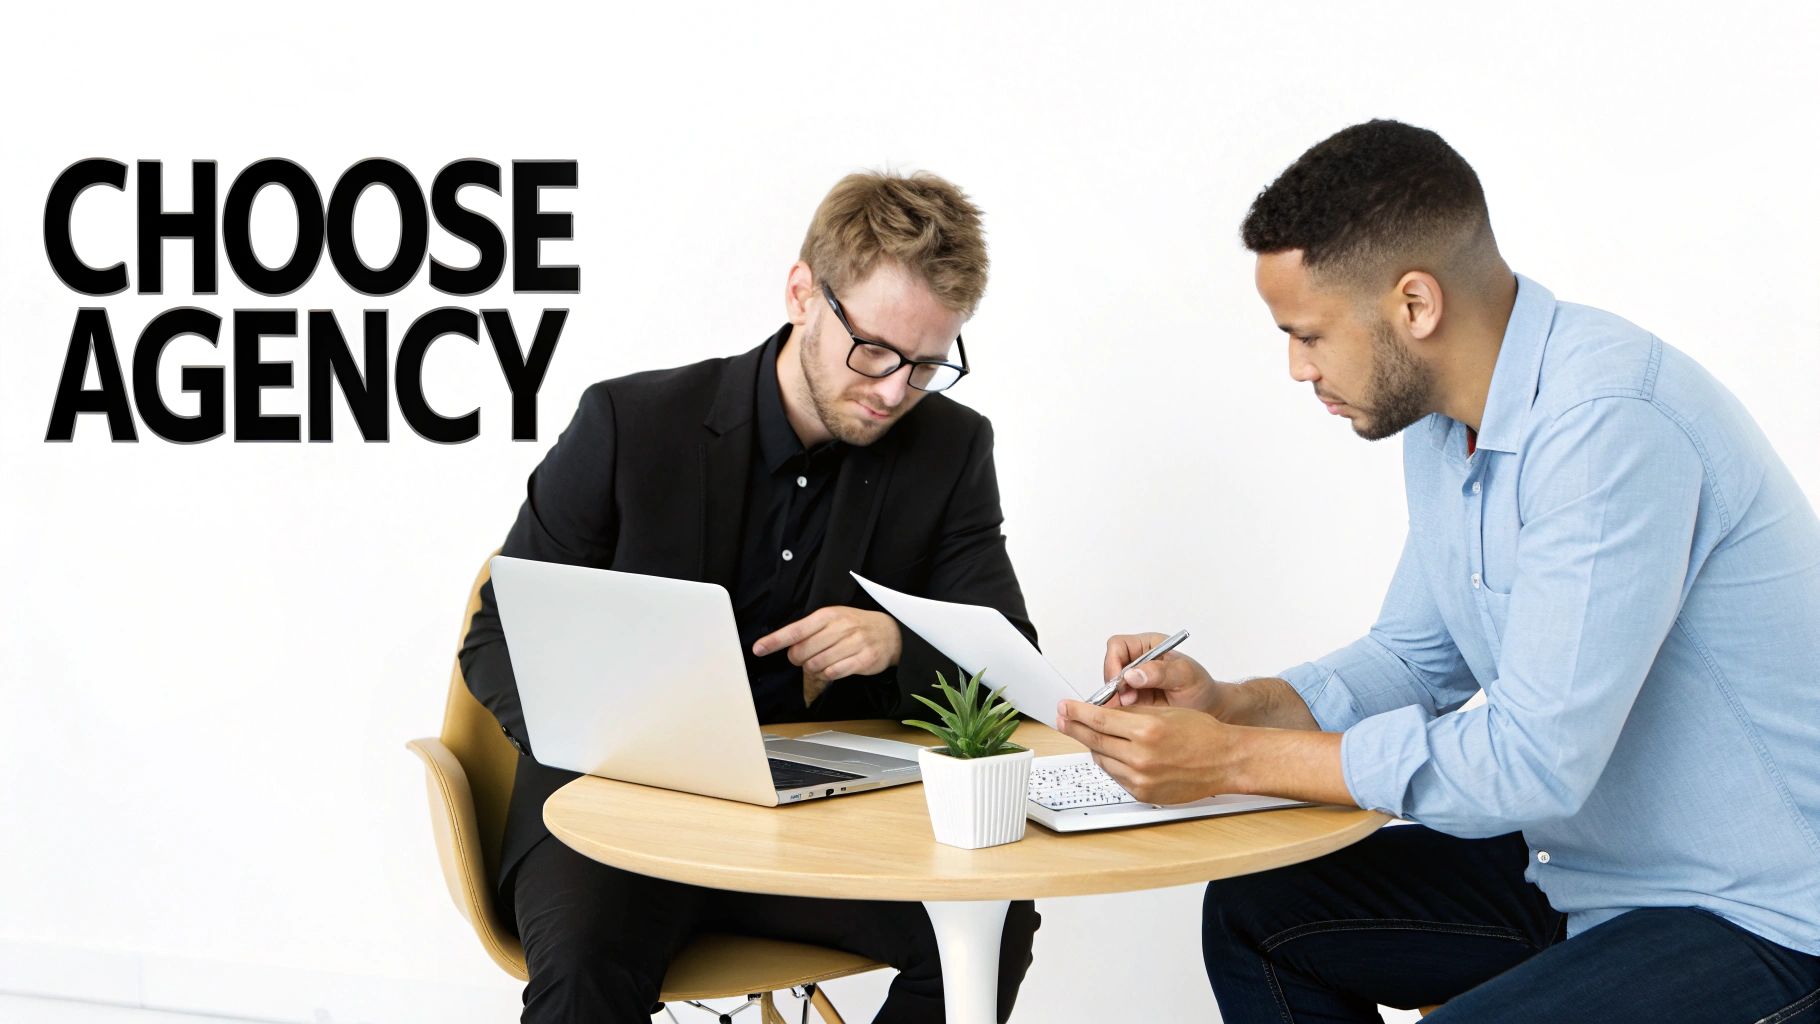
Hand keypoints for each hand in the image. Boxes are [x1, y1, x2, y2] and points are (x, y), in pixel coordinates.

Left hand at [754, 606, 902, 705]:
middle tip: (806, 657)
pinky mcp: (864, 659)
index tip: (758, 649)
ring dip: (814, 669)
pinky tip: (834, 668)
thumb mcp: (832, 620)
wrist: (889, 632)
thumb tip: (785, 646)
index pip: (795, 629)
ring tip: (824, 662)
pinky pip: (834, 673)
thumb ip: (809, 631)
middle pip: (803, 652)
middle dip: (798, 659)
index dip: (775, 641)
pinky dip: (829, 674)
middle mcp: (841, 627)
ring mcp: (854, 643)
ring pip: (817, 665)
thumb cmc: (854, 626)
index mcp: (828, 615)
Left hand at [1053, 699, 1233, 804]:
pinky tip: (1115, 753)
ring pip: (1102, 759)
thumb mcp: (1163, 712)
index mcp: (1147, 730)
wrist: (1225, 761)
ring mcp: (1141, 778)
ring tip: (1092, 734)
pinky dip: (1112, 763)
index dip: (1077, 712)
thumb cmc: (1202, 734)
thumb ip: (1130, 713)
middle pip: (1094, 740)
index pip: (1099, 719)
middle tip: (1062, 718)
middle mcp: (1141, 757)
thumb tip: (1101, 711)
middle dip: (1074, 727)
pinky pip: (1116, 776)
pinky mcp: (1143, 793)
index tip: (1064, 706)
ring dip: (1095, 746)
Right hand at [1102, 632, 1222, 713]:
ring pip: (1109, 687)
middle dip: (1113, 686)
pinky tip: (1131, 717)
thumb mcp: (1185, 676)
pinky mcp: (1130, 699)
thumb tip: (1132, 674)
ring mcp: (1132, 681)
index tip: (1119, 683)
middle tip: (1125, 702)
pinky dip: (1118, 710)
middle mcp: (1136, 660)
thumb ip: (1160, 672)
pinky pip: (1114, 702)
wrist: (1208, 709)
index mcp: (1148, 646)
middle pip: (1109, 667)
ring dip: (1115, 699)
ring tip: (1133, 710)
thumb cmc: (1200, 687)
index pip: (1117, 646)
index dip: (1113, 663)